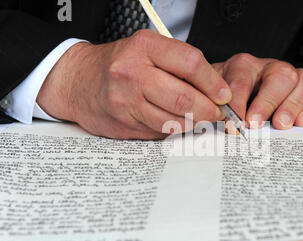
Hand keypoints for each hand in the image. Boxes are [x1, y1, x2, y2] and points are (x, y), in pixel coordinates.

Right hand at [37, 30, 231, 139]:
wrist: (78, 80)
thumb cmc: (120, 64)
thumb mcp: (148, 50)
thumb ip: (180, 65)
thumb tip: (216, 90)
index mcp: (145, 47)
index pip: (191, 64)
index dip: (213, 82)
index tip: (224, 95)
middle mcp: (133, 72)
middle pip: (184, 98)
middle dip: (208, 110)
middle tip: (216, 113)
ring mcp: (126, 101)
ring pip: (174, 120)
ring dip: (193, 123)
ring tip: (197, 117)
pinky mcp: (123, 123)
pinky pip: (159, 132)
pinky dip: (173, 129)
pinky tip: (172, 121)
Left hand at [213, 54, 302, 130]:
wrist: (233, 96)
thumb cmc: (224, 98)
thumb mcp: (213, 99)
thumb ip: (213, 108)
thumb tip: (216, 123)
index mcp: (242, 65)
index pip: (241, 80)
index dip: (237, 104)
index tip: (233, 125)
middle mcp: (268, 67)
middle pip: (279, 74)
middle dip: (268, 101)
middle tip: (256, 124)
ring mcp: (289, 77)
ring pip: (302, 80)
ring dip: (292, 105)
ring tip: (281, 125)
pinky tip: (299, 124)